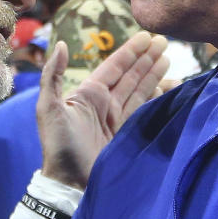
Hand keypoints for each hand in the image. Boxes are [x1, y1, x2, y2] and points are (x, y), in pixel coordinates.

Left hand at [38, 31, 167, 189]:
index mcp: (88, 93)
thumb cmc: (57, 144)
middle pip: (131, 75)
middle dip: (147, 58)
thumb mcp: (48, 108)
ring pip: (140, 90)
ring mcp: (116, 118)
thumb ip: (53, 75)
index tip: (147, 37)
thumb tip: (61, 44)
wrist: (69, 181)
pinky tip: (169, 89)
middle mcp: (104, 103)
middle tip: (165, 42)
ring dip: (155, 75)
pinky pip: (145, 110)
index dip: (131, 51)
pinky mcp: (125, 133)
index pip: (114, 66)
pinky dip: (157, 99)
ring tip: (169, 59)